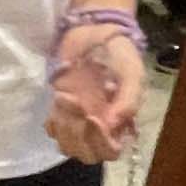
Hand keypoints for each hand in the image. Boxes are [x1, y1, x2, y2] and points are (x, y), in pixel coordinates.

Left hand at [48, 23, 142, 163]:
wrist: (93, 31)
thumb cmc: (117, 52)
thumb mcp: (132, 73)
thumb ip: (129, 100)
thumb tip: (113, 126)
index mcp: (122, 122)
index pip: (111, 151)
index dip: (100, 141)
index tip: (91, 118)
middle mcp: (101, 127)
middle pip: (88, 154)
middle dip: (78, 134)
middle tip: (75, 105)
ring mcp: (79, 121)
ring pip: (69, 145)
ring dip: (64, 127)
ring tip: (65, 97)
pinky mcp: (61, 111)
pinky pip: (54, 131)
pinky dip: (53, 122)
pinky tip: (58, 100)